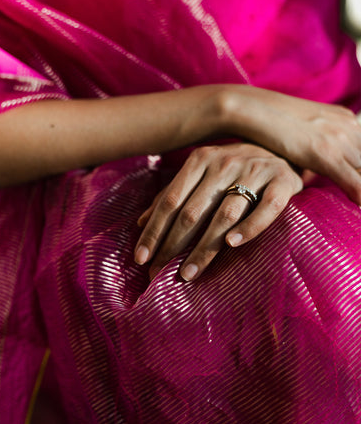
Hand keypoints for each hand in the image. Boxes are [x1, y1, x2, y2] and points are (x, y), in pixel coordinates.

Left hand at [134, 143, 302, 280]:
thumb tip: (140, 222)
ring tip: (187, 274)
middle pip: (192, 211)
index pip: (170, 201)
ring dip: (204, 248)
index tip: (141, 258)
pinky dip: (250, 227)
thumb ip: (173, 195)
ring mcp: (255, 171)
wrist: (283, 149)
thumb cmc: (234, 169)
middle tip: (157, 274)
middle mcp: (225, 162)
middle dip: (172, 246)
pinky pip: (266, 208)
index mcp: (200, 160)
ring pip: (224, 215)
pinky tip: (233, 245)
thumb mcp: (202, 175)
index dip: (154, 231)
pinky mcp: (283, 182)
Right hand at [223, 85, 360, 203]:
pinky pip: (354, 182)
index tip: (353, 180)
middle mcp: (348, 127)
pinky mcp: (326, 154)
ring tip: (355, 205)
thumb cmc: (272, 125)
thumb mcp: (306, 130)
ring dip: (360, 189)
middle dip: (360, 176)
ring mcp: (339, 140)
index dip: (357, 168)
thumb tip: (313, 171)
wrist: (254, 110)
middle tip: (354, 194)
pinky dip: (359, 195)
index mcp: (346, 119)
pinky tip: (359, 205)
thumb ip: (318, 148)